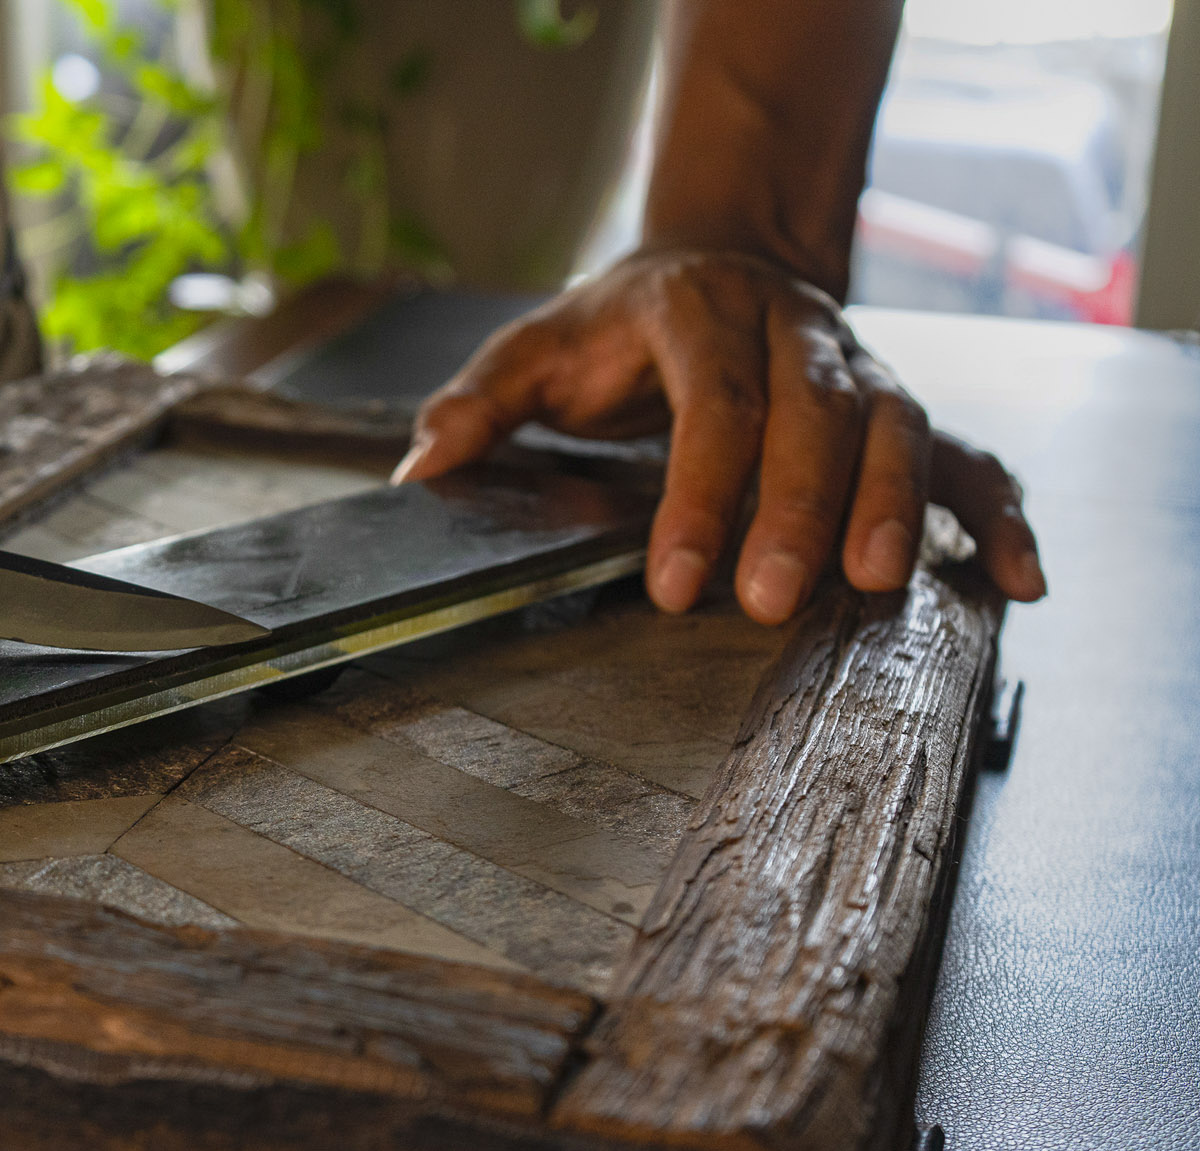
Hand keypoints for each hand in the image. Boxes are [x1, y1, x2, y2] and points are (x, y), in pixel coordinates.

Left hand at [393, 248, 1045, 621]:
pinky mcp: (900, 407)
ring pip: (898, 424)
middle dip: (797, 508)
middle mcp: (794, 330)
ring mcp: (858, 366)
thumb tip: (421, 474)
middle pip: (814, 414)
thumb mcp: (536, 349)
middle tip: (771, 601)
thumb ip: (478, 404)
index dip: (698, 493)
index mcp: (699, 312)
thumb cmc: (616, 329)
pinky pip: (966, 451)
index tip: (674, 583)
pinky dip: (996, 510)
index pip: (712, 402)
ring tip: (877, 587)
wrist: (714, 263)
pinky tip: (1014, 578)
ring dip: (895, 505)